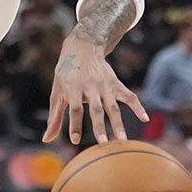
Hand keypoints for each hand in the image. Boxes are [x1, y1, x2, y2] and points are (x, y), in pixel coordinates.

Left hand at [43, 29, 147, 144]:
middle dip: (99, 126)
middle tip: (103, 143)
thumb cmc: (66, 74)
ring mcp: (105, 85)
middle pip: (96, 109)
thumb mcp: (57, 92)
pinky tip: (145, 119)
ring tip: (123, 140)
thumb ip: (54, 117)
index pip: (75, 109)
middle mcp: (91, 87)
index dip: (75, 124)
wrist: (83, 48)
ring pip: (113, 106)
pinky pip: (129, 96)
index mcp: (73, 88)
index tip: (75, 141)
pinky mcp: (116, 83)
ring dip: (118, 123)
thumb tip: (46, 139)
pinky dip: (138, 106)